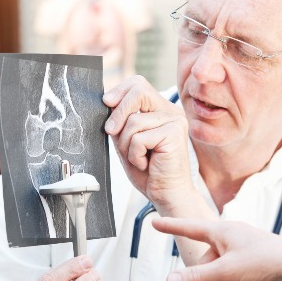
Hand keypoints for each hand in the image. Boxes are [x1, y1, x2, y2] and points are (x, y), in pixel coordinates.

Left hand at [103, 76, 193, 212]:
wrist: (167, 195)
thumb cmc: (149, 173)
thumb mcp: (128, 141)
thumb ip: (121, 122)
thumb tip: (108, 102)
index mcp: (161, 110)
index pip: (139, 85)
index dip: (120, 91)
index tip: (106, 102)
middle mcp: (171, 112)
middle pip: (138, 92)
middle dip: (119, 112)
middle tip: (111, 131)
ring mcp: (175, 121)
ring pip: (133, 122)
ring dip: (127, 145)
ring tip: (139, 158)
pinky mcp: (174, 134)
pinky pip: (139, 138)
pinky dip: (135, 155)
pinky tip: (146, 164)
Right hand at [151, 218, 281, 280]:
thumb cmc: (264, 259)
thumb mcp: (225, 271)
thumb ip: (197, 277)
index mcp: (221, 231)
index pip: (189, 227)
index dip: (170, 226)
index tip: (154, 222)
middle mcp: (230, 236)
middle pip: (207, 263)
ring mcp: (243, 247)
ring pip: (223, 271)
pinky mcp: (254, 258)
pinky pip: (238, 274)